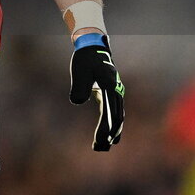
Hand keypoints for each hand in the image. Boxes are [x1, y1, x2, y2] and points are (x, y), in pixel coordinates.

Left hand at [69, 35, 124, 150]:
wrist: (93, 47)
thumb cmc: (85, 59)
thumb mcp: (80, 70)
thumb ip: (79, 86)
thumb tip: (77, 101)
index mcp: (110, 86)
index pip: (110, 111)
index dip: (107, 127)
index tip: (101, 139)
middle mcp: (116, 91)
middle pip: (116, 117)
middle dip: (109, 134)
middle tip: (100, 147)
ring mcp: (115, 93)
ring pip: (117, 117)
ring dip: (112, 132)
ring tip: (103, 147)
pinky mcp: (110, 95)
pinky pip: (113, 113)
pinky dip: (111, 125)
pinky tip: (108, 137)